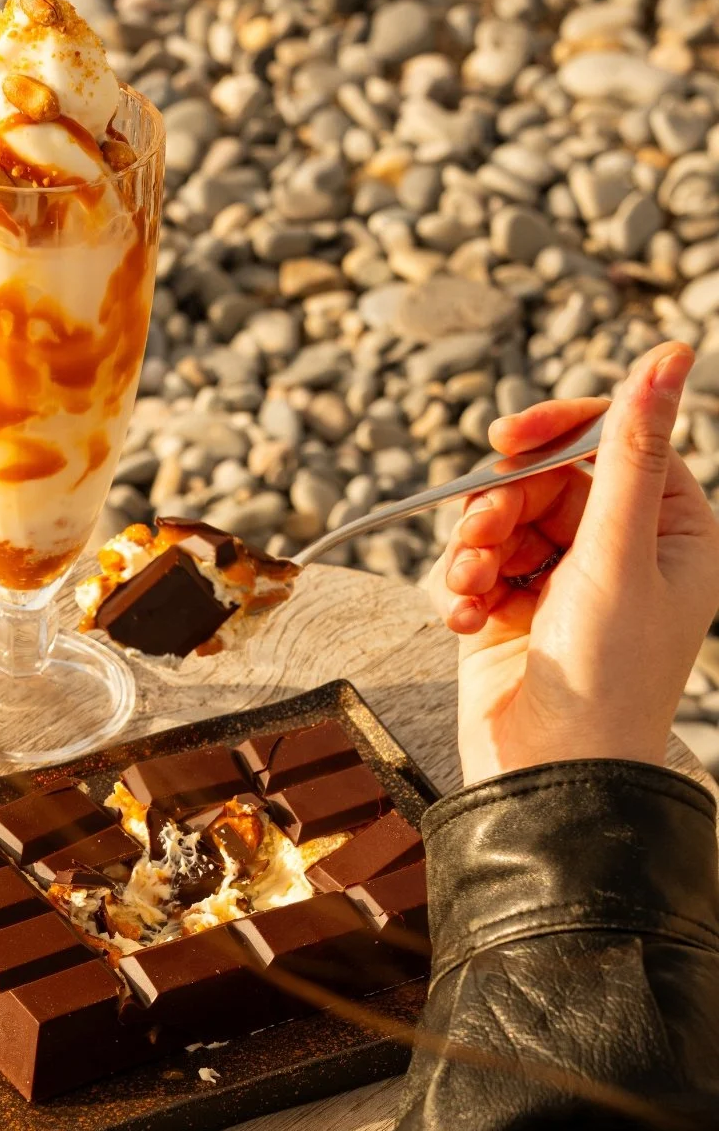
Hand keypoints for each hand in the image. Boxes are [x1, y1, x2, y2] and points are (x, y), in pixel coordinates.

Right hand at [427, 343, 718, 786]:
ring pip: (500, 519)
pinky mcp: (511, 609)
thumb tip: (669, 354)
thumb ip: (630, 453)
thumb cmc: (606, 677)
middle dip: (500, 505)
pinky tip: (465, 618)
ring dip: (474, 547)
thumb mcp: (618, 556)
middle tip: (480, 540)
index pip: (613, 442)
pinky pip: (475, 564)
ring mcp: (561, 580)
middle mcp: (618, 550)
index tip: (505, 437)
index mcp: (668, 530)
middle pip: (543, 480)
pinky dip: (462, 584)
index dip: (558, 430)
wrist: (549, 776)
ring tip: (472, 587)